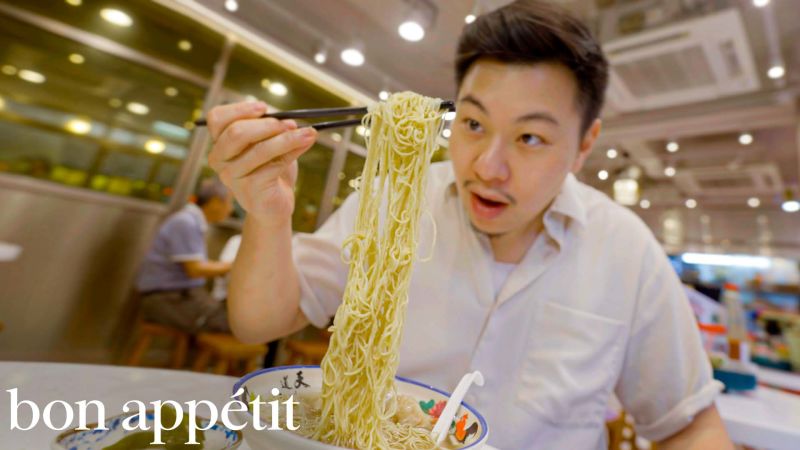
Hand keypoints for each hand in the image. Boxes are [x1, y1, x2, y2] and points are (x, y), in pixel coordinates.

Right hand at [206, 101, 316, 226]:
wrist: (275, 205)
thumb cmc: (270, 171)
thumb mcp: (270, 144)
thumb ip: (274, 130)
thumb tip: (290, 121)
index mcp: (220, 144)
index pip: (217, 118)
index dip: (240, 109)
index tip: (265, 107)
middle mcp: (220, 160)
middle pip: (236, 132)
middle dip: (267, 124)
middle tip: (291, 123)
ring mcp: (232, 176)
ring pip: (259, 149)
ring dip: (287, 138)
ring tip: (308, 133)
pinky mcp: (250, 189)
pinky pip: (273, 166)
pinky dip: (292, 152)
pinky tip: (305, 145)